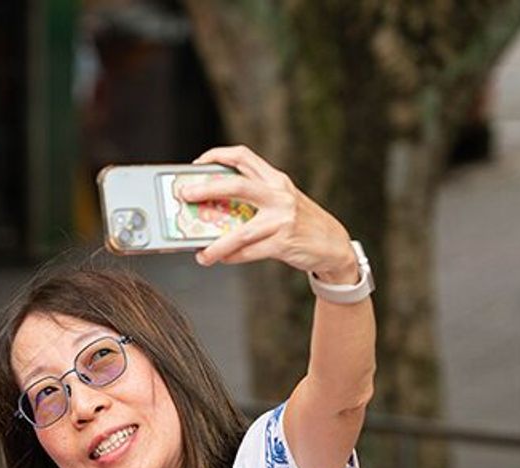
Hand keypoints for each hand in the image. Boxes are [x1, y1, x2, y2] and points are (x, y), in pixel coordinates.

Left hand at [175, 145, 357, 280]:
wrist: (334, 244)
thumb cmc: (300, 222)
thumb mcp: (281, 201)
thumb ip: (254, 200)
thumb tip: (212, 209)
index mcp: (275, 180)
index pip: (243, 156)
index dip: (216, 156)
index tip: (196, 166)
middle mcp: (279, 195)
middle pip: (236, 186)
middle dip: (206, 190)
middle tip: (185, 196)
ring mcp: (281, 218)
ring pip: (240, 231)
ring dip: (215, 245)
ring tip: (201, 254)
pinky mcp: (283, 242)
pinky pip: (249, 251)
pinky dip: (232, 256)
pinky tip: (222, 259)